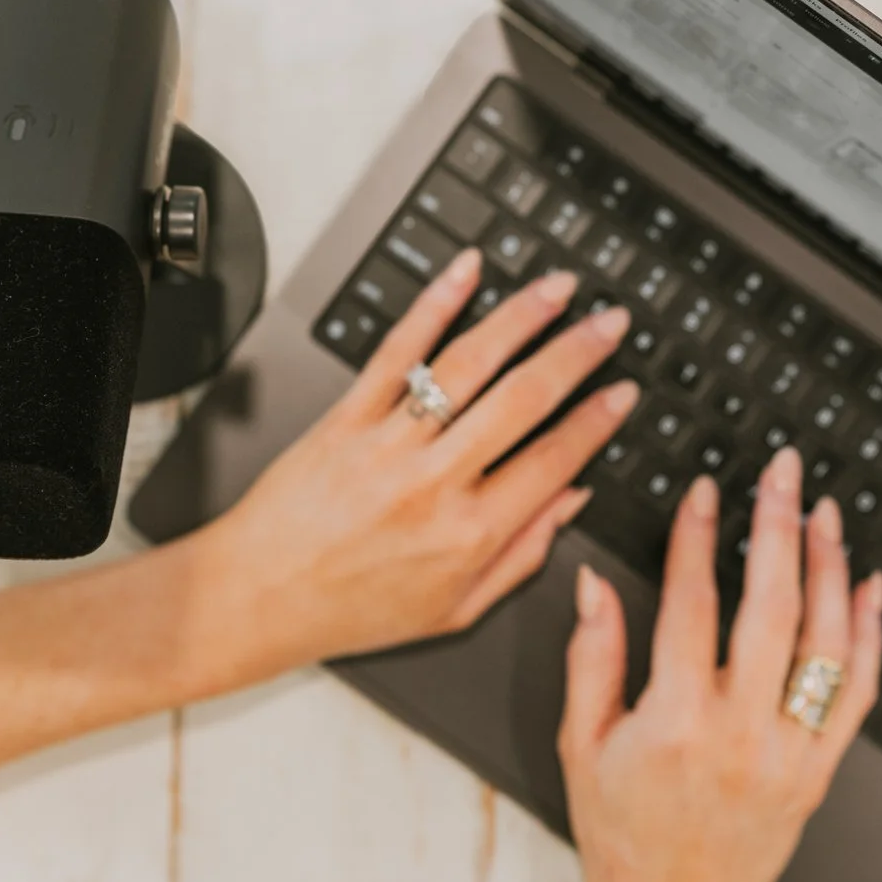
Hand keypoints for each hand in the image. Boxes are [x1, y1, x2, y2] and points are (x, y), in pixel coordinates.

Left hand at [195, 246, 637, 686]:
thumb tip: (572, 499)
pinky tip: (466, 272)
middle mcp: (433, 483)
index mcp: (469, 534)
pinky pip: (397, 350)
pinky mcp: (346, 417)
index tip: (624, 393)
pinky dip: (434, 304)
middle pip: (523, 399)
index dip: (598, 421)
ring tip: (558, 289)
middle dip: (578, 353)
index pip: (555, 459)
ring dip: (522, 316)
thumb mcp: (455, 609)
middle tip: (609, 323)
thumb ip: (523, 554)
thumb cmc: (351, 609)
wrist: (257, 597)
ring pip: (468, 364)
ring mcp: (388, 444)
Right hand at [558, 447, 881, 881]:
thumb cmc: (623, 837)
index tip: (704, 490)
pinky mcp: (819, 771)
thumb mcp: (581, 746)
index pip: (689, 606)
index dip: (696, 538)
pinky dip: (871, 636)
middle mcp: (738, 735)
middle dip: (778, 527)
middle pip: (770, 608)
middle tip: (783, 475)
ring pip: (825, 643)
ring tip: (825, 513)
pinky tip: (868, 589)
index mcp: (672, 723)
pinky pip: (858, 693)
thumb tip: (595, 585)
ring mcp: (788, 754)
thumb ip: (592, 659)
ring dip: (830, 568)